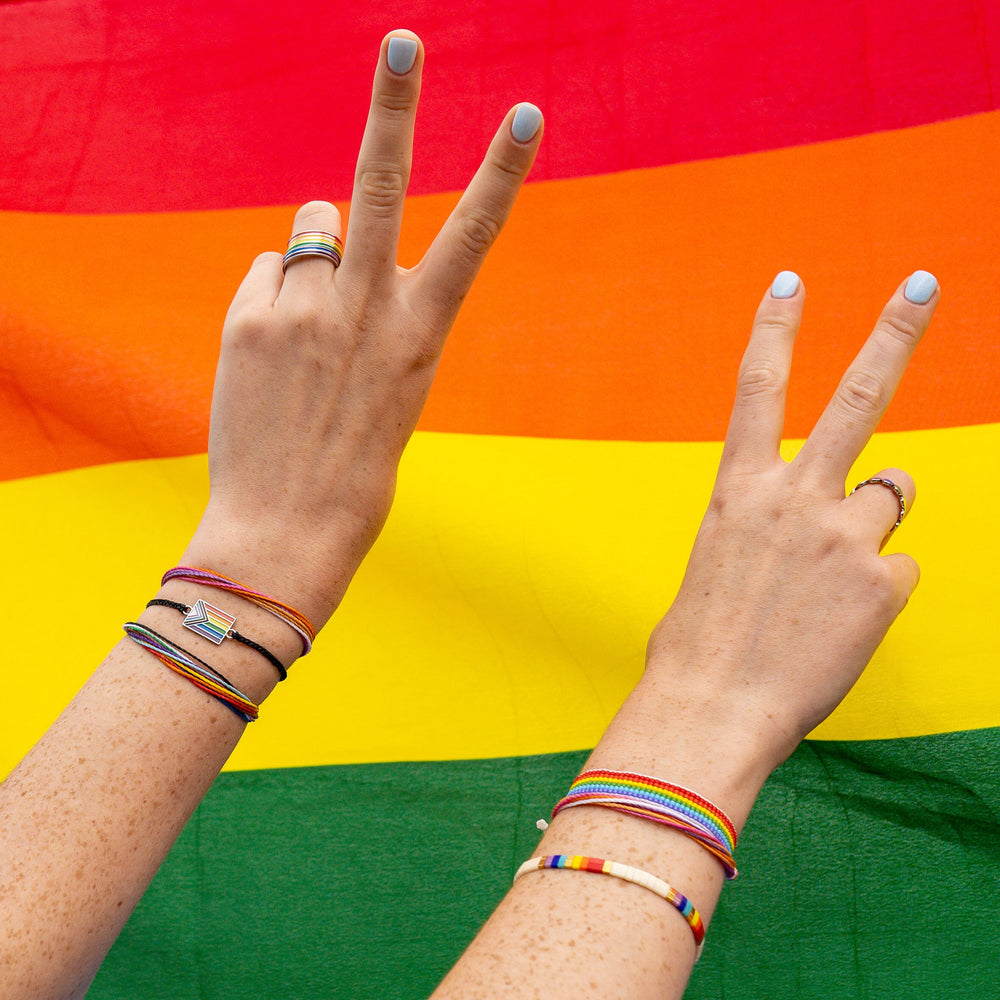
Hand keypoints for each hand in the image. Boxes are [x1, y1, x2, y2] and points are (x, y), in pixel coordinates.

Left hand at [182, 31, 541, 626]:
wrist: (289, 527)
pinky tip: (272, 353)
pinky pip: (267, 272)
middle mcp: (366, 310)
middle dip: (395, 106)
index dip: (502, 173)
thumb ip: (368, 309)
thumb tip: (320, 241)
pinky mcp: (251, 318)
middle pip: (378, 183)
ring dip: (316, 254)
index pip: (472, 236)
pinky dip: (273, 298)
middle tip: (402, 42)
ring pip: (312, 228)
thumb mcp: (388, 386)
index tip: (526, 115)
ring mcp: (304, 309)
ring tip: (311, 324)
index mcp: (422, 335)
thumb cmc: (354, 464)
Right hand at [646, 270, 938, 775]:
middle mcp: (794, 497)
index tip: (792, 278)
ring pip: (894, 491)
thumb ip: (767, 528)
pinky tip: (842, 622)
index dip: (775, 327)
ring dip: (877, 518)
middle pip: (857, 397)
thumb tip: (824, 531)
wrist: (711, 709)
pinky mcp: (882, 581)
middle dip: (893, 333)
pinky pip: (899, 567)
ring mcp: (842, 535)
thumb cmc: (700, 644)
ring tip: (838, 572)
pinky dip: (879, 589)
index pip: (756, 388)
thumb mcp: (718, 564)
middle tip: (922, 283)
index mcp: (738, 490)